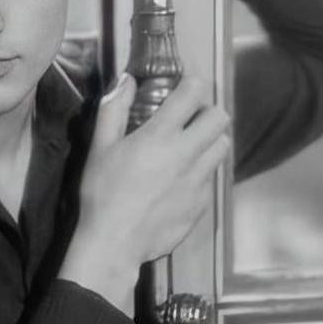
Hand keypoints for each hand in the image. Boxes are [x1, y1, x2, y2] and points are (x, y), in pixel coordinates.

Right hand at [58, 73, 229, 313]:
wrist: (115, 242)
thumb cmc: (102, 192)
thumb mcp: (100, 147)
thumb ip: (113, 109)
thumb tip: (126, 80)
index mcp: (160, 135)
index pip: (193, 94)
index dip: (192, 84)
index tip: (183, 88)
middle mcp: (187, 154)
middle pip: (220, 118)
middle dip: (207, 111)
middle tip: (190, 119)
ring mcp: (198, 180)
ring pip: (222, 147)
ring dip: (210, 140)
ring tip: (190, 147)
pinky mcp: (202, 203)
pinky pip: (212, 177)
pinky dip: (202, 170)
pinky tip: (182, 179)